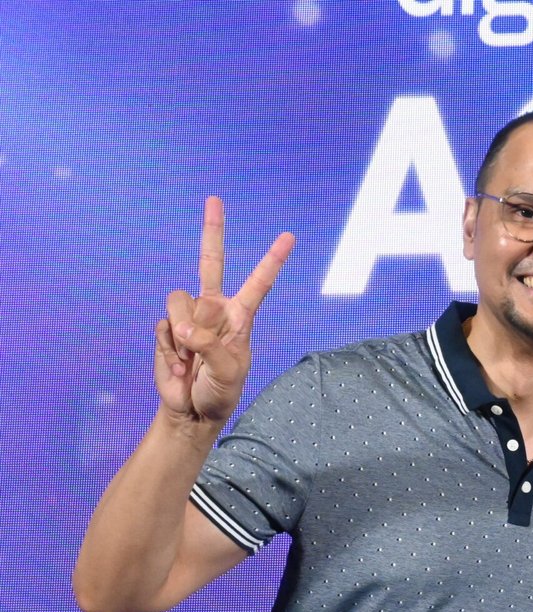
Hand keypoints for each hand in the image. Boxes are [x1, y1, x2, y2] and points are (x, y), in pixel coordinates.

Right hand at [155, 196, 293, 425]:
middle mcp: (214, 310)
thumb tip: (185, 329)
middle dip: (212, 230)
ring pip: (177, 301)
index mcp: (240, 317)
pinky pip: (163, 327)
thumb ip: (210, 347)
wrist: (193, 410)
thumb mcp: (228, 372)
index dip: (271, 260)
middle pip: (211, 262)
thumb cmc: (220, 391)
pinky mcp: (168, 328)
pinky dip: (168, 349)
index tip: (289, 237)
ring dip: (180, 333)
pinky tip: (178, 365)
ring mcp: (189, 317)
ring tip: (190, 359)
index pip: (258, 284)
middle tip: (213, 199)